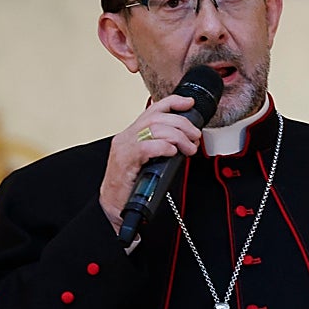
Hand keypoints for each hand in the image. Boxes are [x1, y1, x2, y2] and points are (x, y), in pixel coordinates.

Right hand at [99, 94, 204, 229]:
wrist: (114, 205)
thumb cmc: (132, 185)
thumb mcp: (150, 160)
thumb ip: (162, 146)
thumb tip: (185, 140)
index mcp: (133, 133)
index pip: (153, 109)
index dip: (173, 102)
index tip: (189, 103)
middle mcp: (127, 136)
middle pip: (158, 118)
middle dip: (182, 124)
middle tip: (195, 136)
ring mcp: (124, 147)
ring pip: (155, 129)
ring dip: (178, 137)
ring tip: (189, 149)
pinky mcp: (125, 160)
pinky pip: (147, 147)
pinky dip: (163, 147)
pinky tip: (172, 152)